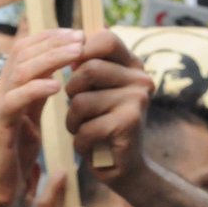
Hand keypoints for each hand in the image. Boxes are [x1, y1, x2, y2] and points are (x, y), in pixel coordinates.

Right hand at [0, 29, 84, 206]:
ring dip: (51, 58)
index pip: (25, 49)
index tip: (79, 36)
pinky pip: (15, 101)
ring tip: (76, 54)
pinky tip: (58, 86)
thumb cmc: (11, 160)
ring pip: (20, 70)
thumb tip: (55, 78)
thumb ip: (37, 100)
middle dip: (54, 42)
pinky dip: (36, 89)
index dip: (51, 38)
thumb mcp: (29, 123)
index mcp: (7, 89)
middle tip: (82, 38)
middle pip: (23, 52)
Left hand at [64, 30, 154, 189]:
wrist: (125, 168)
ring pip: (81, 100)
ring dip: (73, 121)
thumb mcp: (96, 91)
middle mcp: (141, 78)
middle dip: (72, 93)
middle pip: (88, 68)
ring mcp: (138, 100)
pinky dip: (80, 142)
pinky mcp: (130, 123)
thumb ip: (88, 65)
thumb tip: (66, 38)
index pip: (105, 39)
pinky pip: (86, 127)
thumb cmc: (103, 126)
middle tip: (79, 111)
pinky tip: (91, 147)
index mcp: (132, 65)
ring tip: (85, 131)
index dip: (80, 51)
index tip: (73, 71)